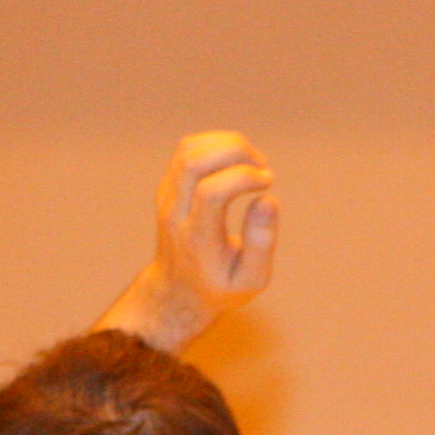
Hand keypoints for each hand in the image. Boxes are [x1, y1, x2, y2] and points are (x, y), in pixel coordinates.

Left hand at [139, 130, 280, 337]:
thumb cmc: (221, 286)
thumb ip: (261, 244)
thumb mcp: (251, 280)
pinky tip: (237, 161)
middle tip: (263, 167)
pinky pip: (187, 150)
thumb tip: (267, 199)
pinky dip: (216, 145)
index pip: (211, 191)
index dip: (243, 176)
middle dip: (236, 151)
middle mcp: (175, 213)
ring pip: (189, 150)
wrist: (178, 291)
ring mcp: (166, 197)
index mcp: (197, 239)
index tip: (268, 182)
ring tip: (253, 163)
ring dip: (227, 144)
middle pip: (194, 162)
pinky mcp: (167, 186)